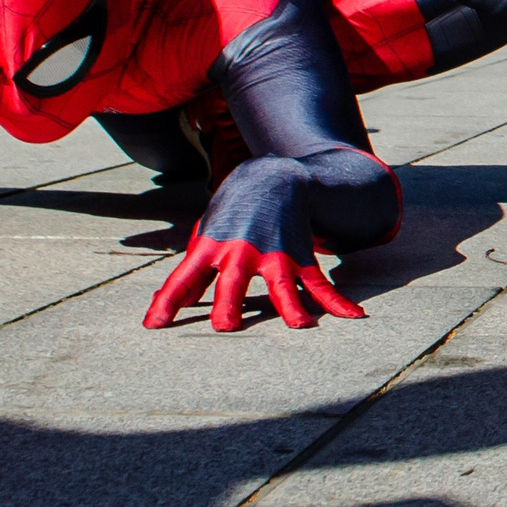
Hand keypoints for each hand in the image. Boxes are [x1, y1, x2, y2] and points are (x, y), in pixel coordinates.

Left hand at [143, 155, 366, 331]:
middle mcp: (242, 251)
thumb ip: (193, 270)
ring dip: (290, 306)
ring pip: (282, 284)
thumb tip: (174, 305)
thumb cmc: (232, 214)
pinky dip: (336, 301)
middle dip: (229, 304)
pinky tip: (353, 316)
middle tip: (226, 327)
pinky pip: (318, 283)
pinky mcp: (299, 257)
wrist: (274, 178)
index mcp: (211, 247)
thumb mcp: (207, 234)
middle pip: (233, 281)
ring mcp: (274, 254)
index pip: (184, 277)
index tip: (154, 325)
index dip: (167, 302)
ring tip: (301, 326)